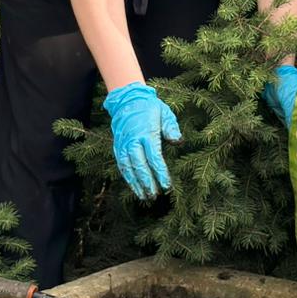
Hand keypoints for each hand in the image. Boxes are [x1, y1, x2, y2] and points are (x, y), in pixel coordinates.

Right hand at [104, 82, 180, 200]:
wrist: (127, 101)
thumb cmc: (150, 108)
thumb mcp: (164, 113)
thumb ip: (171, 128)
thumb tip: (179, 141)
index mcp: (146, 133)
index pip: (154, 158)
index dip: (161, 173)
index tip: (167, 186)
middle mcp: (132, 141)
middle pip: (140, 166)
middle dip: (147, 183)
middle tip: (155, 196)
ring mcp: (123, 145)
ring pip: (129, 169)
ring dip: (136, 184)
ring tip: (144, 196)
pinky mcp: (117, 148)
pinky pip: (122, 165)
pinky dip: (128, 178)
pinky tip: (135, 186)